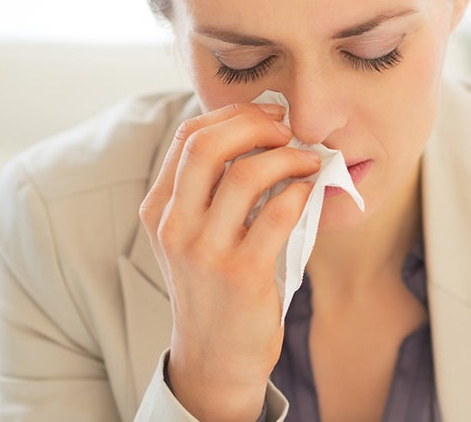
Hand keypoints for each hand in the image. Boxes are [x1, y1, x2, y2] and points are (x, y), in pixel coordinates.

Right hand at [139, 102, 320, 421]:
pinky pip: (279, 212)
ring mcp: (205, 251)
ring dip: (289, 157)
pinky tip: (310, 192)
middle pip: (208, 146)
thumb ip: (210, 189)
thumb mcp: (194, 235)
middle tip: (289, 129)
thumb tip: (259, 130)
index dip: (235, 115)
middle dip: (256, 124)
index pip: (189, 137)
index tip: (270, 114)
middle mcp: (175, 226)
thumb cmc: (215, 285)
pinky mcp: (241, 273)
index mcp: (160, 209)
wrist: (216, 355)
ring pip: (247, 174)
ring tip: (309, 161)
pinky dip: (301, 191)